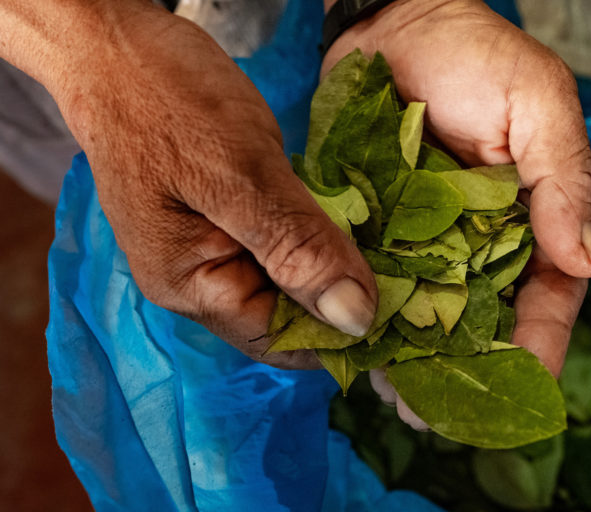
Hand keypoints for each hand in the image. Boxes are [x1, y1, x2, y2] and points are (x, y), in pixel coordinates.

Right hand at [4, 1, 378, 367]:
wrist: (118, 46)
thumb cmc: (168, 101)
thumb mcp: (241, 174)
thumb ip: (298, 249)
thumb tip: (356, 320)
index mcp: (193, 288)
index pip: (282, 342)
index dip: (344, 334)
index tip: (405, 311)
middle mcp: (199, 282)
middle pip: (287, 315)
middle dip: (344, 296)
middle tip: (409, 271)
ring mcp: (210, 250)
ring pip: (288, 279)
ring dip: (335, 265)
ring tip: (392, 247)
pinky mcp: (224, 219)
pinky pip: (280, 245)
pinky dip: (316, 236)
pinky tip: (353, 219)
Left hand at [323, 0, 590, 425]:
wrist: (390, 25)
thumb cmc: (475, 56)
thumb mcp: (538, 106)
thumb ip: (564, 180)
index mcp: (533, 216)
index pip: (547, 293)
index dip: (537, 342)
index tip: (519, 385)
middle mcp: (481, 237)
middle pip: (485, 318)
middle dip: (467, 369)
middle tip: (437, 412)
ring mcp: (429, 236)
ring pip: (430, 312)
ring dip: (416, 358)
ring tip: (397, 399)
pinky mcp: (380, 225)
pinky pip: (380, 281)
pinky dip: (373, 317)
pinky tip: (359, 351)